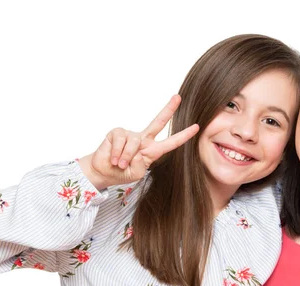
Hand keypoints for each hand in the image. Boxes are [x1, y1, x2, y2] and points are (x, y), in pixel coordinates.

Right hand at [79, 95, 198, 189]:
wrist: (103, 172)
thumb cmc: (121, 173)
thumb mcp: (136, 175)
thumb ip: (140, 166)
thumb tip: (139, 152)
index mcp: (152, 151)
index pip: (171, 142)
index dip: (183, 135)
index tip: (196, 127)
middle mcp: (143, 140)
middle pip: (159, 122)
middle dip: (169, 109)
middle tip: (178, 97)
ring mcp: (130, 135)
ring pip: (134, 142)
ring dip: (126, 156)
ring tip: (120, 164)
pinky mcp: (117, 132)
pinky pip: (121, 140)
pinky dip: (117, 152)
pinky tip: (114, 158)